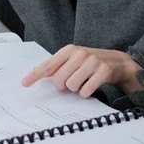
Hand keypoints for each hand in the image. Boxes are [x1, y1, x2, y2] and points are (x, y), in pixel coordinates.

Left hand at [21, 45, 142, 96]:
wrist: (119, 62)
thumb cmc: (91, 62)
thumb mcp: (74, 59)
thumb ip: (57, 65)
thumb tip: (36, 71)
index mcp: (69, 50)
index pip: (48, 65)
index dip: (35, 75)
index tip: (24, 84)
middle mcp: (80, 54)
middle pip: (59, 80)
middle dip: (63, 86)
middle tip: (73, 82)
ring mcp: (92, 62)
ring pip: (71, 86)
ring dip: (77, 89)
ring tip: (84, 82)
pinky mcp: (103, 72)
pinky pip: (86, 91)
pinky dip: (86, 93)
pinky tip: (91, 86)